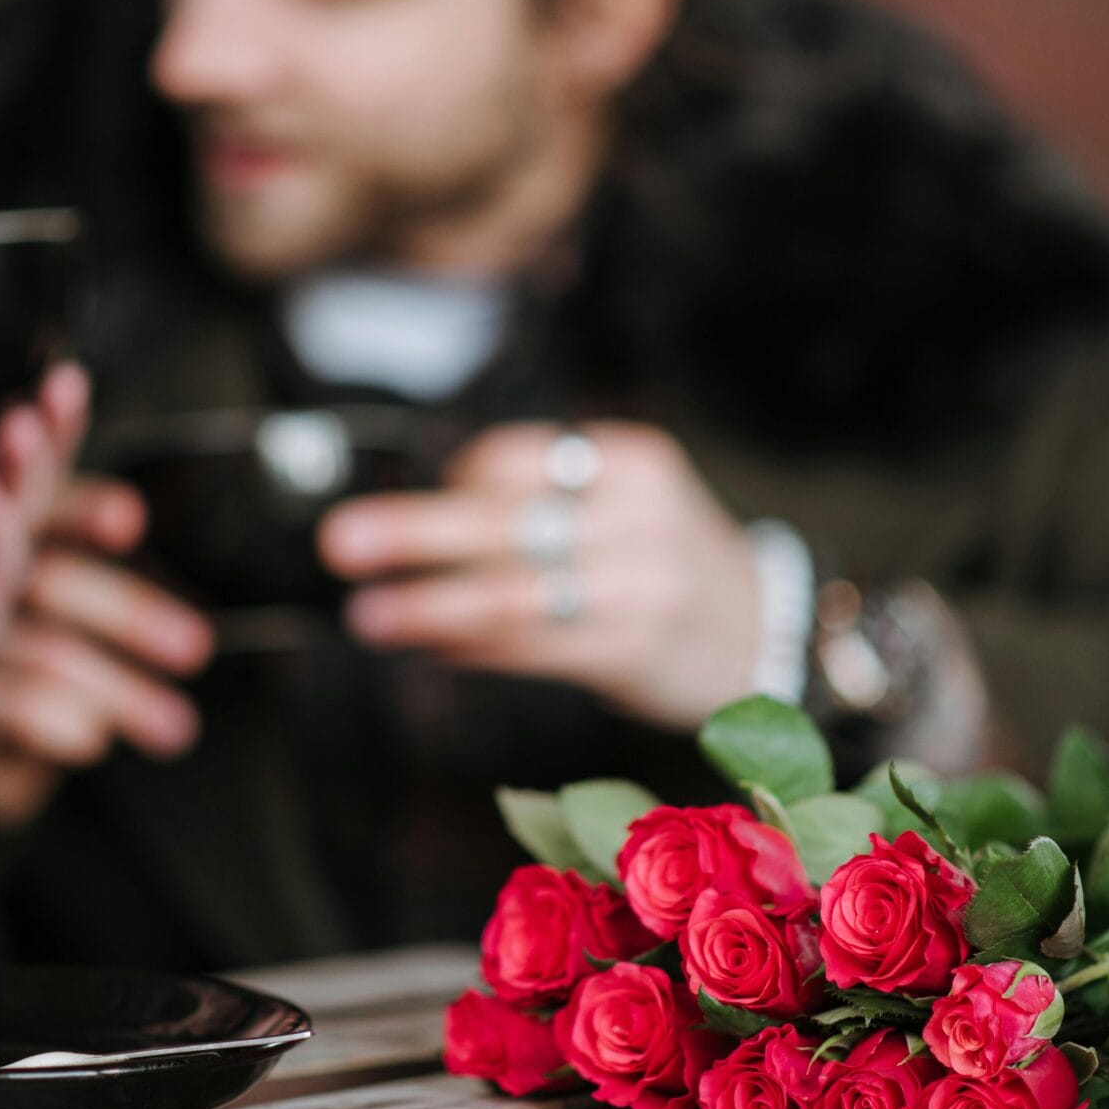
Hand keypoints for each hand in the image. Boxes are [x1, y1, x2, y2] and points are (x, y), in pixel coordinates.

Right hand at [0, 477, 213, 831]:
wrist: (1, 743)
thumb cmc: (55, 651)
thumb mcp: (94, 605)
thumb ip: (113, 556)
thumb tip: (144, 533)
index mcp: (24, 538)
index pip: (52, 510)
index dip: (84, 510)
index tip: (128, 520)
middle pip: (53, 581)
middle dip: (132, 614)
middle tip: (196, 648)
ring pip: (50, 654)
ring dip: (125, 693)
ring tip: (176, 727)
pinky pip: (18, 708)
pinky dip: (66, 724)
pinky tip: (94, 739)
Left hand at [319, 422, 761, 731]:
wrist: (767, 634)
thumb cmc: (669, 565)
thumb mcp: (629, 508)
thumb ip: (544, 506)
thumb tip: (419, 526)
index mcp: (633, 461)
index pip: (517, 460)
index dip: (454, 484)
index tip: (423, 502)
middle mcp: (639, 516)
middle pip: (504, 520)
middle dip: (413, 532)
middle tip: (342, 541)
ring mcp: (641, 584)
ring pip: (510, 591)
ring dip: (428, 606)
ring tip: (368, 615)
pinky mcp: (633, 647)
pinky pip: (532, 645)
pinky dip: (472, 647)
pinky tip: (430, 647)